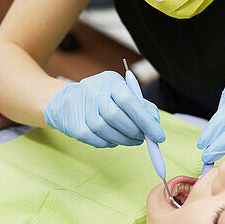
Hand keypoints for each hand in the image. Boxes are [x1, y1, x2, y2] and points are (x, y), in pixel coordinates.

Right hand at [43, 70, 163, 147]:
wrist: (66, 101)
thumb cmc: (102, 99)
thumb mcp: (122, 94)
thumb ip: (141, 106)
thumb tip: (155, 123)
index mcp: (110, 80)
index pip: (129, 100)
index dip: (146, 121)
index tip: (159, 137)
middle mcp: (92, 90)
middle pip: (115, 116)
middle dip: (134, 132)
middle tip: (143, 139)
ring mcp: (80, 106)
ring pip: (104, 130)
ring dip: (122, 140)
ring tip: (130, 140)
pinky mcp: (72, 124)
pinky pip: (95, 139)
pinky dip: (108, 143)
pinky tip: (113, 140)